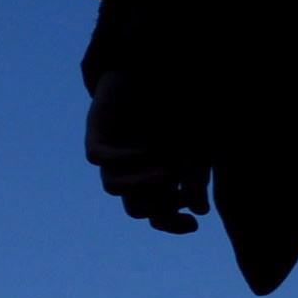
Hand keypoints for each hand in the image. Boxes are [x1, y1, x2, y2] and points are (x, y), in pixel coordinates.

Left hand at [86, 70, 212, 234]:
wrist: (156, 71)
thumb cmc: (180, 111)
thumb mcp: (197, 149)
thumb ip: (197, 179)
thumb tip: (199, 211)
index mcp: (154, 179)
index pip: (158, 215)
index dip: (173, 225)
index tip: (194, 225)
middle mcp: (130, 171)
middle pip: (136, 208)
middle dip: (161, 205)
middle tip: (184, 193)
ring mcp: (113, 154)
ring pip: (112, 187)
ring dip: (138, 185)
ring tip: (166, 172)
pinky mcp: (98, 132)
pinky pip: (98, 157)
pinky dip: (121, 158)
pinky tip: (145, 151)